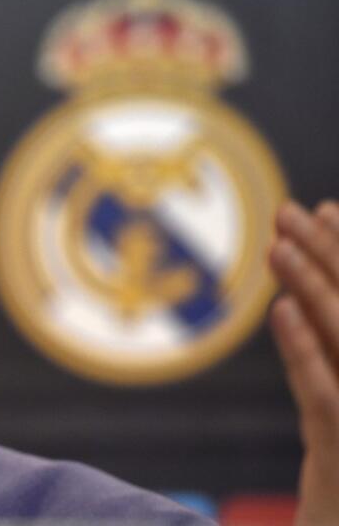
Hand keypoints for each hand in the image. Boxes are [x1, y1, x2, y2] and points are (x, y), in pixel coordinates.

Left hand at [269, 199, 338, 525]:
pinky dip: (301, 346)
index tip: (326, 210)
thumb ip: (327, 352)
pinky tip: (280, 308)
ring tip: (278, 241)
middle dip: (328, 253)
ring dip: (311, 284)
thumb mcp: (338, 403)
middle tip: (291, 209)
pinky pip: (321, 391)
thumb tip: (301, 300)